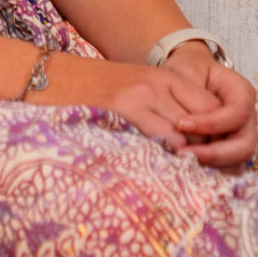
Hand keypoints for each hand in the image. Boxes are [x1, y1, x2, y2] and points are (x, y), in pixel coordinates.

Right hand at [43, 51, 237, 160]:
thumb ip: (162, 110)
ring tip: (177, 180)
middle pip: (205, 125)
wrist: (45, 77)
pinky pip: (162, 140)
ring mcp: (141, 96)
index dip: (213, 137)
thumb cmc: (87, 92)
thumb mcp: (133, 91)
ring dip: (186, 161)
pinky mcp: (123, 109)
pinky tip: (155, 172)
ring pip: (186, 137)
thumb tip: (188, 147)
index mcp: (164, 77)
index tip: (205, 159)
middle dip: (205, 153)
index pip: (211, 110)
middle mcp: (157, 84)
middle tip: (196, 177)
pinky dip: (165, 160)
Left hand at [159, 44, 257, 171]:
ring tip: (183, 162)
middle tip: (183, 154)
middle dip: (215, 154)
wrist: (189, 76)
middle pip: (245, 145)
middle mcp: (248, 118)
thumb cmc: (189, 72)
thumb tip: (184, 124)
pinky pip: (227, 167)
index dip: (211, 123)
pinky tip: (187, 167)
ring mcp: (242, 136)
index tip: (181, 124)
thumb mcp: (188, 72)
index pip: (237, 113)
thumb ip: (191, 93)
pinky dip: (209, 170)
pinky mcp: (230, 150)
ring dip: (211, 165)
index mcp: (242, 93)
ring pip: (238, 161)